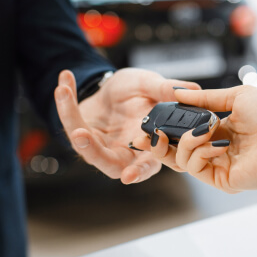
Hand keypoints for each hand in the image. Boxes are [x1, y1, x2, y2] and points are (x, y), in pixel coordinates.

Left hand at [54, 68, 199, 183]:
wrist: (112, 87)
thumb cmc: (137, 92)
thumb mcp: (150, 84)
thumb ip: (165, 89)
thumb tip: (192, 90)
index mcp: (149, 145)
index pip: (149, 165)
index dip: (140, 172)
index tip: (129, 175)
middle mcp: (125, 152)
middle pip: (111, 165)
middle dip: (94, 152)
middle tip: (80, 134)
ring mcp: (101, 148)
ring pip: (86, 146)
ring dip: (72, 120)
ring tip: (64, 94)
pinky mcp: (82, 137)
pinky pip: (72, 123)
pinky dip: (66, 102)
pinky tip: (65, 81)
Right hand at [133, 86, 256, 192]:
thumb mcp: (236, 96)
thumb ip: (204, 98)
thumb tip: (179, 93)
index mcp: (224, 129)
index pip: (188, 130)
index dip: (170, 125)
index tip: (153, 117)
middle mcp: (220, 148)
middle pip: (178, 149)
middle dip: (160, 140)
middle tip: (148, 131)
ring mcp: (221, 165)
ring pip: (182, 160)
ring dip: (186, 141)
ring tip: (205, 130)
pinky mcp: (224, 180)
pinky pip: (195, 168)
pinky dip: (198, 152)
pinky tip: (216, 143)